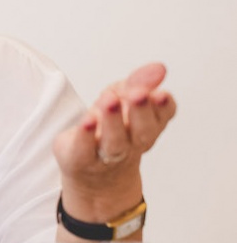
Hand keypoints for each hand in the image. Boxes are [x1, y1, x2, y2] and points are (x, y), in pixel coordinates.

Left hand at [53, 63, 176, 221]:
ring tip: (109, 99)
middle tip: (138, 93)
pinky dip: (85, 136)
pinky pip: (84, 148)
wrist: (92, 175)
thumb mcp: (122, 98)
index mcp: (146, 127)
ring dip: (113, 121)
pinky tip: (87, 120)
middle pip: (141, 131)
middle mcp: (131, 143)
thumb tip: (160, 67)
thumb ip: (138, 82)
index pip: (161, 117)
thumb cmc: (109, 128)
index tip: (161, 93)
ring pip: (114, 142)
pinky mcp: (80, 158)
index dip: (163, 107)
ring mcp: (106, 154)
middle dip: (140, 111)